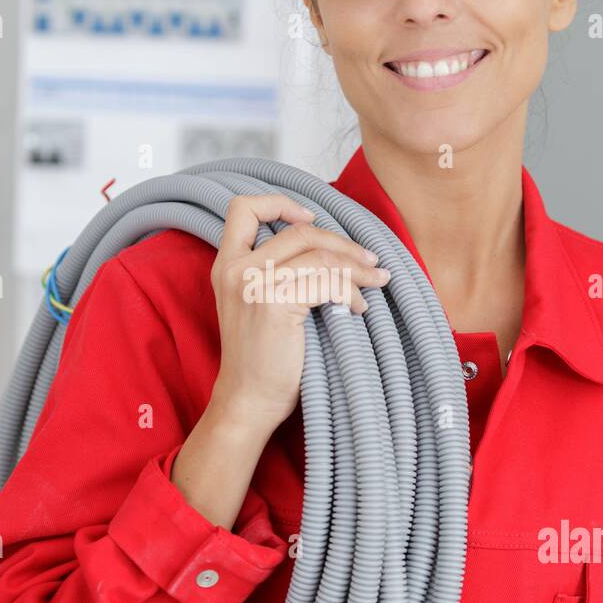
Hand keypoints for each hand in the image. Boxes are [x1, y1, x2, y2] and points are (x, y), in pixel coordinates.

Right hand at [211, 193, 390, 432]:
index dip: (281, 203)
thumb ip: (276, 272)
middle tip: (368, 259)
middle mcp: (235, 269)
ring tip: (376, 281)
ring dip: (356, 267)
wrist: (249, 399)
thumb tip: (331, 247)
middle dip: (342, 242)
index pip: (243, 208)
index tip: (310, 219)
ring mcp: (253, 284)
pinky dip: (351, 292)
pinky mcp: (275, 303)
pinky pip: (327, 281)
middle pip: (299, 231)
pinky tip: (358, 308)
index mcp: (226, 264)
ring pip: (319, 254)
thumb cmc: (261, 358)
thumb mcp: (256, 304)